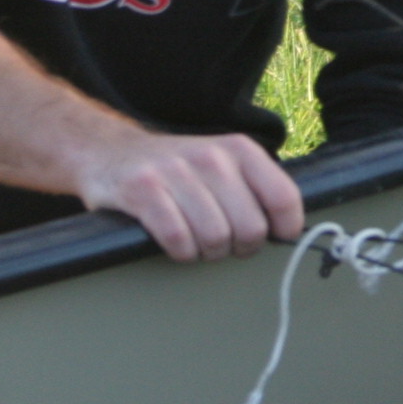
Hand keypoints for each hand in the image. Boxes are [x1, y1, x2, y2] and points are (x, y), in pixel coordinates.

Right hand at [74, 126, 305, 261]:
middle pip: (251, 229)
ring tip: (196, 240)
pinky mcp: (144, 190)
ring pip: (216, 238)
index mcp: (240, 150)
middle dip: (239, 247)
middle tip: (224, 242)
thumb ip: (256, 189)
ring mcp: (176, 172)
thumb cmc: (178, 169)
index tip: (274, 238)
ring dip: (207, 252)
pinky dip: (181, 252)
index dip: (285, 229)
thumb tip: (290, 230)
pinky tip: (176, 243)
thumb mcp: (223, 165)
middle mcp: (212, 158)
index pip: (284, 197)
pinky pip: (179, 240)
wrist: (111, 152)